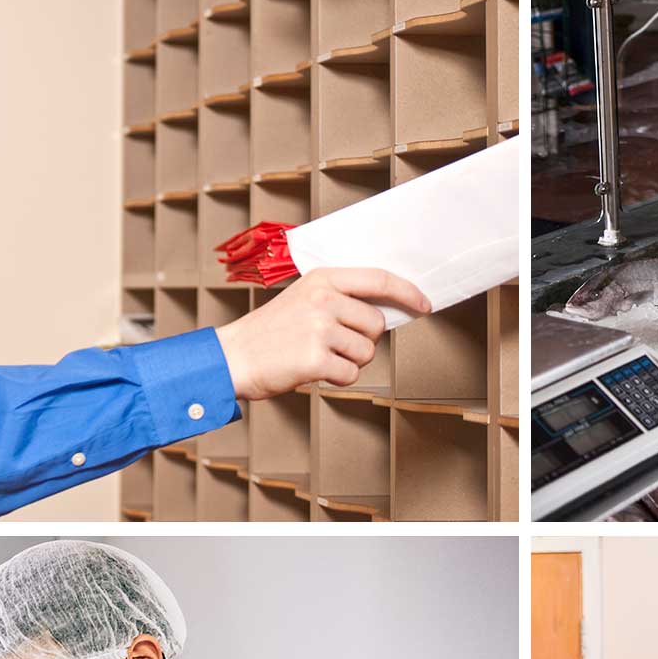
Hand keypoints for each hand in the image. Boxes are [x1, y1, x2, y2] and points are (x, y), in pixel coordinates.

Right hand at [214, 267, 428, 398]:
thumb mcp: (304, 298)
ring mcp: (319, 328)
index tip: (423, 305)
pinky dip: (336, 380)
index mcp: (322, 279)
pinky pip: (351, 375)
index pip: (379, 280)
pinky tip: (312, 371)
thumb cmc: (272, 332)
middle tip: (332, 343)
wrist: (234, 357)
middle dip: (363, 340)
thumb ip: (342, 298)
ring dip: (348, 362)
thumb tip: (390, 310)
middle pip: (376, 325)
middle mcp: (323, 299)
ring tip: (317, 355)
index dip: (407, 292)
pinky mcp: (315, 358)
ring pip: (366, 352)